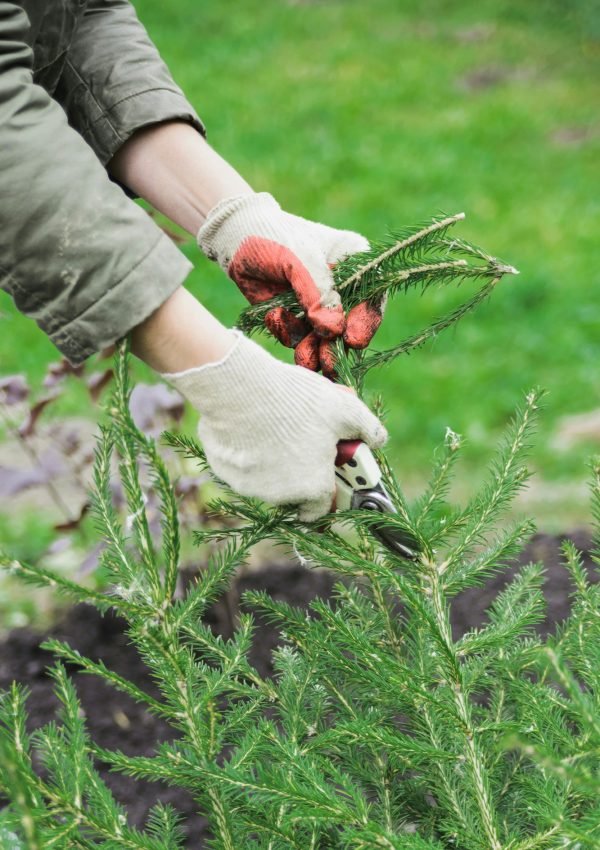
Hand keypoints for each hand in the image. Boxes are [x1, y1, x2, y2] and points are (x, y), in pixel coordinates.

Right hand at [162, 332, 386, 519]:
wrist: (238, 386)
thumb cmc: (296, 401)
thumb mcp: (345, 409)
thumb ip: (368, 429)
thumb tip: (378, 441)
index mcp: (311, 488)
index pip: (321, 509)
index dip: (327, 494)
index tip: (327, 476)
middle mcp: (278, 496)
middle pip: (293, 493)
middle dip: (300, 472)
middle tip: (303, 440)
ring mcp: (247, 486)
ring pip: (265, 481)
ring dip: (273, 463)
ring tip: (277, 425)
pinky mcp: (223, 470)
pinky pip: (240, 466)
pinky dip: (247, 452)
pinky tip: (250, 425)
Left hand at [197, 193, 384, 377]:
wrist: (237, 239)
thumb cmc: (276, 237)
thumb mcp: (300, 260)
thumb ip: (318, 294)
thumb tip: (334, 330)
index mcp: (357, 265)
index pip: (371, 299)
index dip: (365, 322)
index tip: (353, 340)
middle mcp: (342, 290)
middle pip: (349, 327)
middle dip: (338, 347)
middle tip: (330, 365)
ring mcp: (319, 307)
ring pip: (323, 339)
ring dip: (315, 351)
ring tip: (305, 359)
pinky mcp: (296, 319)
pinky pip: (297, 337)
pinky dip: (288, 333)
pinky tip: (275, 315)